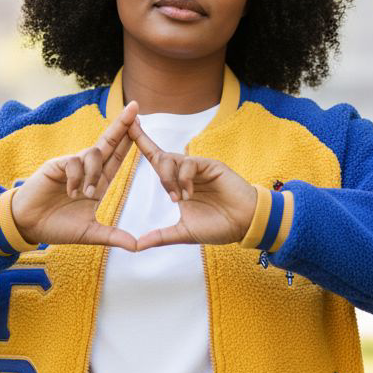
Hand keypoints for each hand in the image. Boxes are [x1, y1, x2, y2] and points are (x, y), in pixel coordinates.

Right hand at [9, 100, 140, 251]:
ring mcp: (71, 166)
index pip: (116, 159)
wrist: (28, 226)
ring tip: (83, 195)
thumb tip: (137, 247)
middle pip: (108, 143)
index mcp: (96, 183)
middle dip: (122, 125)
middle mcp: (86, 170)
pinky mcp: (56, 165)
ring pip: (93, 154)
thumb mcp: (90, 234)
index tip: (141, 126)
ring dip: (93, 173)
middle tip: (136, 107)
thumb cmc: (57, 227)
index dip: (128, 142)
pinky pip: (73, 163)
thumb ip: (113, 236)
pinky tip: (69, 192)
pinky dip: (76, 178)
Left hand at [126, 116, 257, 250]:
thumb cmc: (219, 226)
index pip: (155, 160)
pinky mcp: (211, 166)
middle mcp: (186, 172)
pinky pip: (189, 164)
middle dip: (149, 154)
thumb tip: (137, 246)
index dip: (141, 142)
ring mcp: (198, 168)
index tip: (127, 126)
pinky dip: (184, 179)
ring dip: (167, 178)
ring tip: (178, 199)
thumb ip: (160, 237)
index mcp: (177, 184)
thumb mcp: (184, 233)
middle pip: (159, 157)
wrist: (245, 225)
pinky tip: (189, 195)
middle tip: (160, 178)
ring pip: (171, 159)